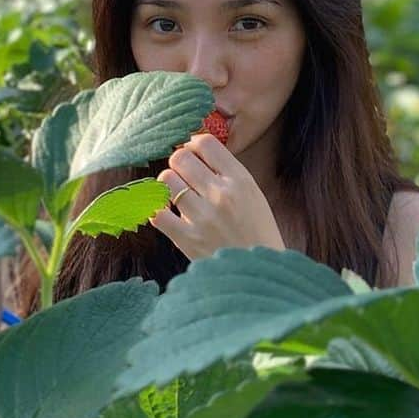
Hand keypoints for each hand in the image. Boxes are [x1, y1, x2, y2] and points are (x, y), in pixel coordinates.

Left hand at [149, 133, 285, 261]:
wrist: (261, 274)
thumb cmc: (257, 233)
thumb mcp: (253, 195)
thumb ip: (227, 173)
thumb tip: (196, 150)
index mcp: (241, 181)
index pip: (206, 143)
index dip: (194, 144)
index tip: (193, 154)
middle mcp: (221, 195)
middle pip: (180, 157)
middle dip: (178, 163)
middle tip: (183, 175)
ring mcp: (203, 217)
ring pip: (166, 180)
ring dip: (168, 185)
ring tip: (177, 195)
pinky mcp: (187, 239)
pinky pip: (157, 213)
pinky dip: (158, 210)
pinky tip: (167, 213)